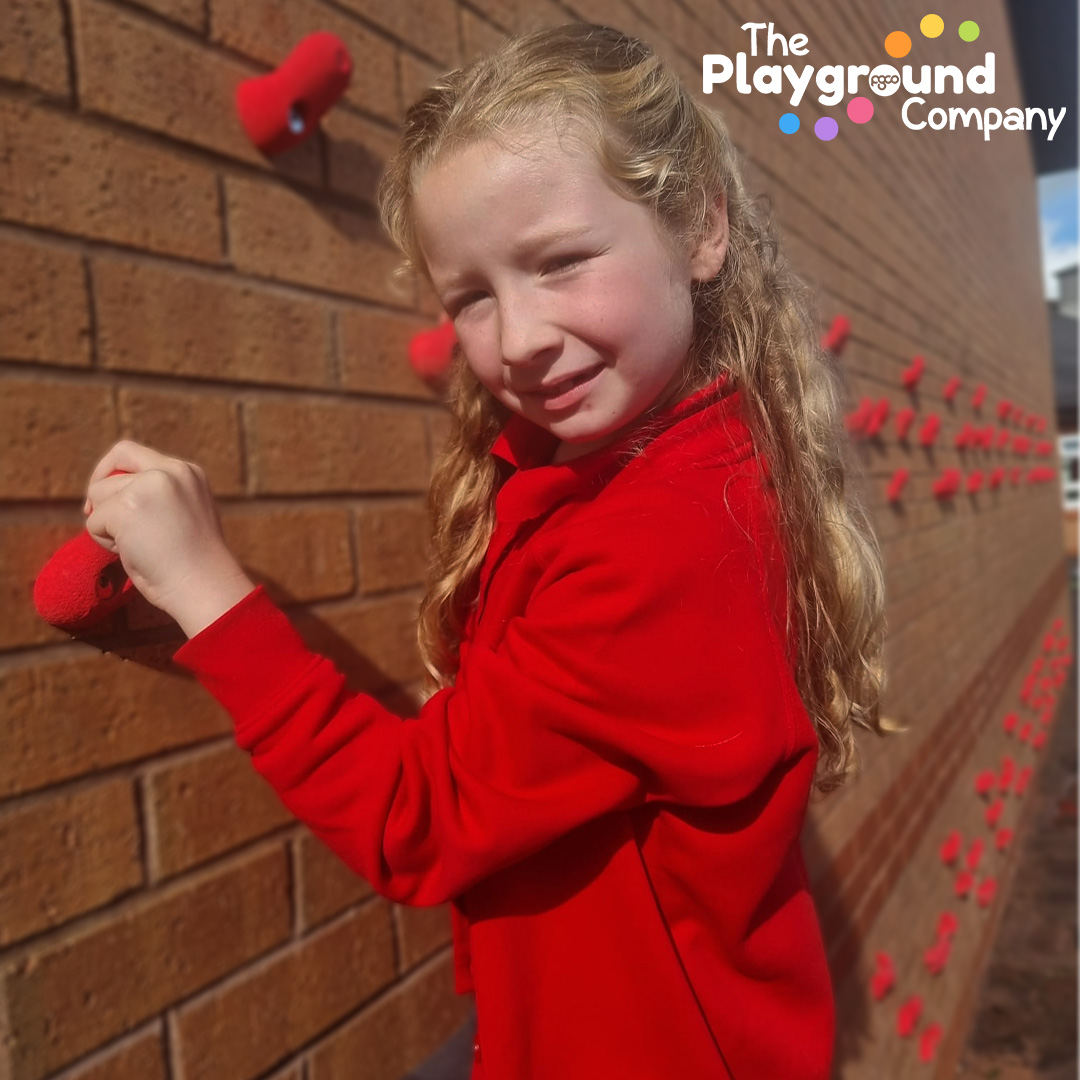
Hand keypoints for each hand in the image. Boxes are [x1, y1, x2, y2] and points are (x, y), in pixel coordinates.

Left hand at [84, 441, 255, 637]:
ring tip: (135, 546)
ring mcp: (148, 486)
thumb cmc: (194, 561)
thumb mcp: (185, 511)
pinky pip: (94, 522)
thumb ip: (159, 495)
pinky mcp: (127, 507)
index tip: (108, 497)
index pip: (131, 453)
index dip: (111, 472)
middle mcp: (170, 470)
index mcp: (187, 471)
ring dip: (106, 524)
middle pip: (110, 470)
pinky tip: (133, 553)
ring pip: (98, 495)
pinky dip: (105, 542)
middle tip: (102, 521)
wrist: (204, 584)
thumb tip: (111, 496)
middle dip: (99, 495)